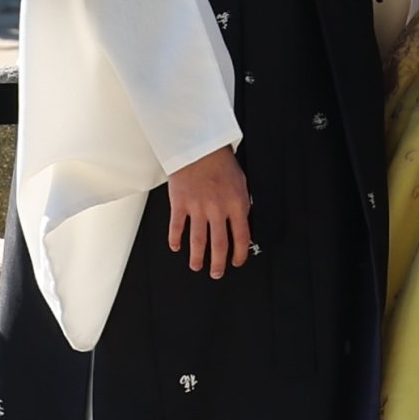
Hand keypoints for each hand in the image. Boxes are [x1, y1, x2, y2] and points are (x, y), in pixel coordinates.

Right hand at [164, 143, 251, 277]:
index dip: (240, 254)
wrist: (199, 146)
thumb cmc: (221, 163)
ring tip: (197, 266)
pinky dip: (175, 240)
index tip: (237, 261)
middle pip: (219, 245)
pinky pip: (177, 227)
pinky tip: (176, 247)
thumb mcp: (241, 183)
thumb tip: (243, 224)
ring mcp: (197, 207)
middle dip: (218, 263)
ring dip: (197, 257)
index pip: (241, 237)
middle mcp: (217, 209)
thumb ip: (241, 204)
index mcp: (236, 204)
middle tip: (216, 273)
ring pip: (198, 241)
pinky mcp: (180, 203)